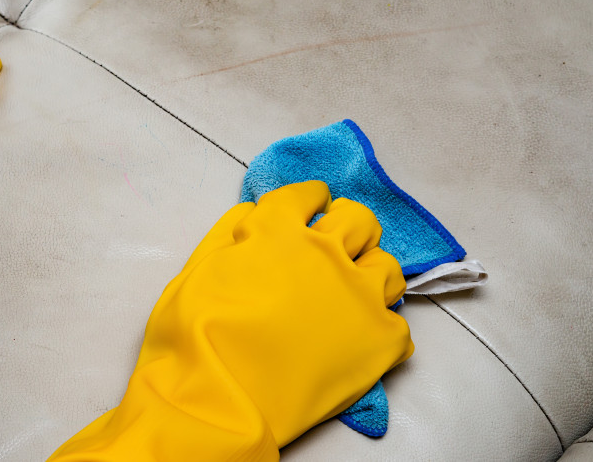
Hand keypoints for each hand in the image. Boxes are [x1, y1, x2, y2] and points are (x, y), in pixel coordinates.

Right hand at [49, 181, 412, 460]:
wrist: (216, 397)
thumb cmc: (194, 333)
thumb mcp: (199, 267)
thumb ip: (231, 234)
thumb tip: (252, 218)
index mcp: (278, 228)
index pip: (308, 195)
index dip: (308, 201)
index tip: (309, 210)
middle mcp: (326, 251)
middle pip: (358, 220)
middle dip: (346, 227)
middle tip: (333, 246)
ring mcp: (358, 294)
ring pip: (387, 267)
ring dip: (370, 273)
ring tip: (353, 291)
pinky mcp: (379, 339)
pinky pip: (397, 323)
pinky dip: (379, 328)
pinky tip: (358, 339)